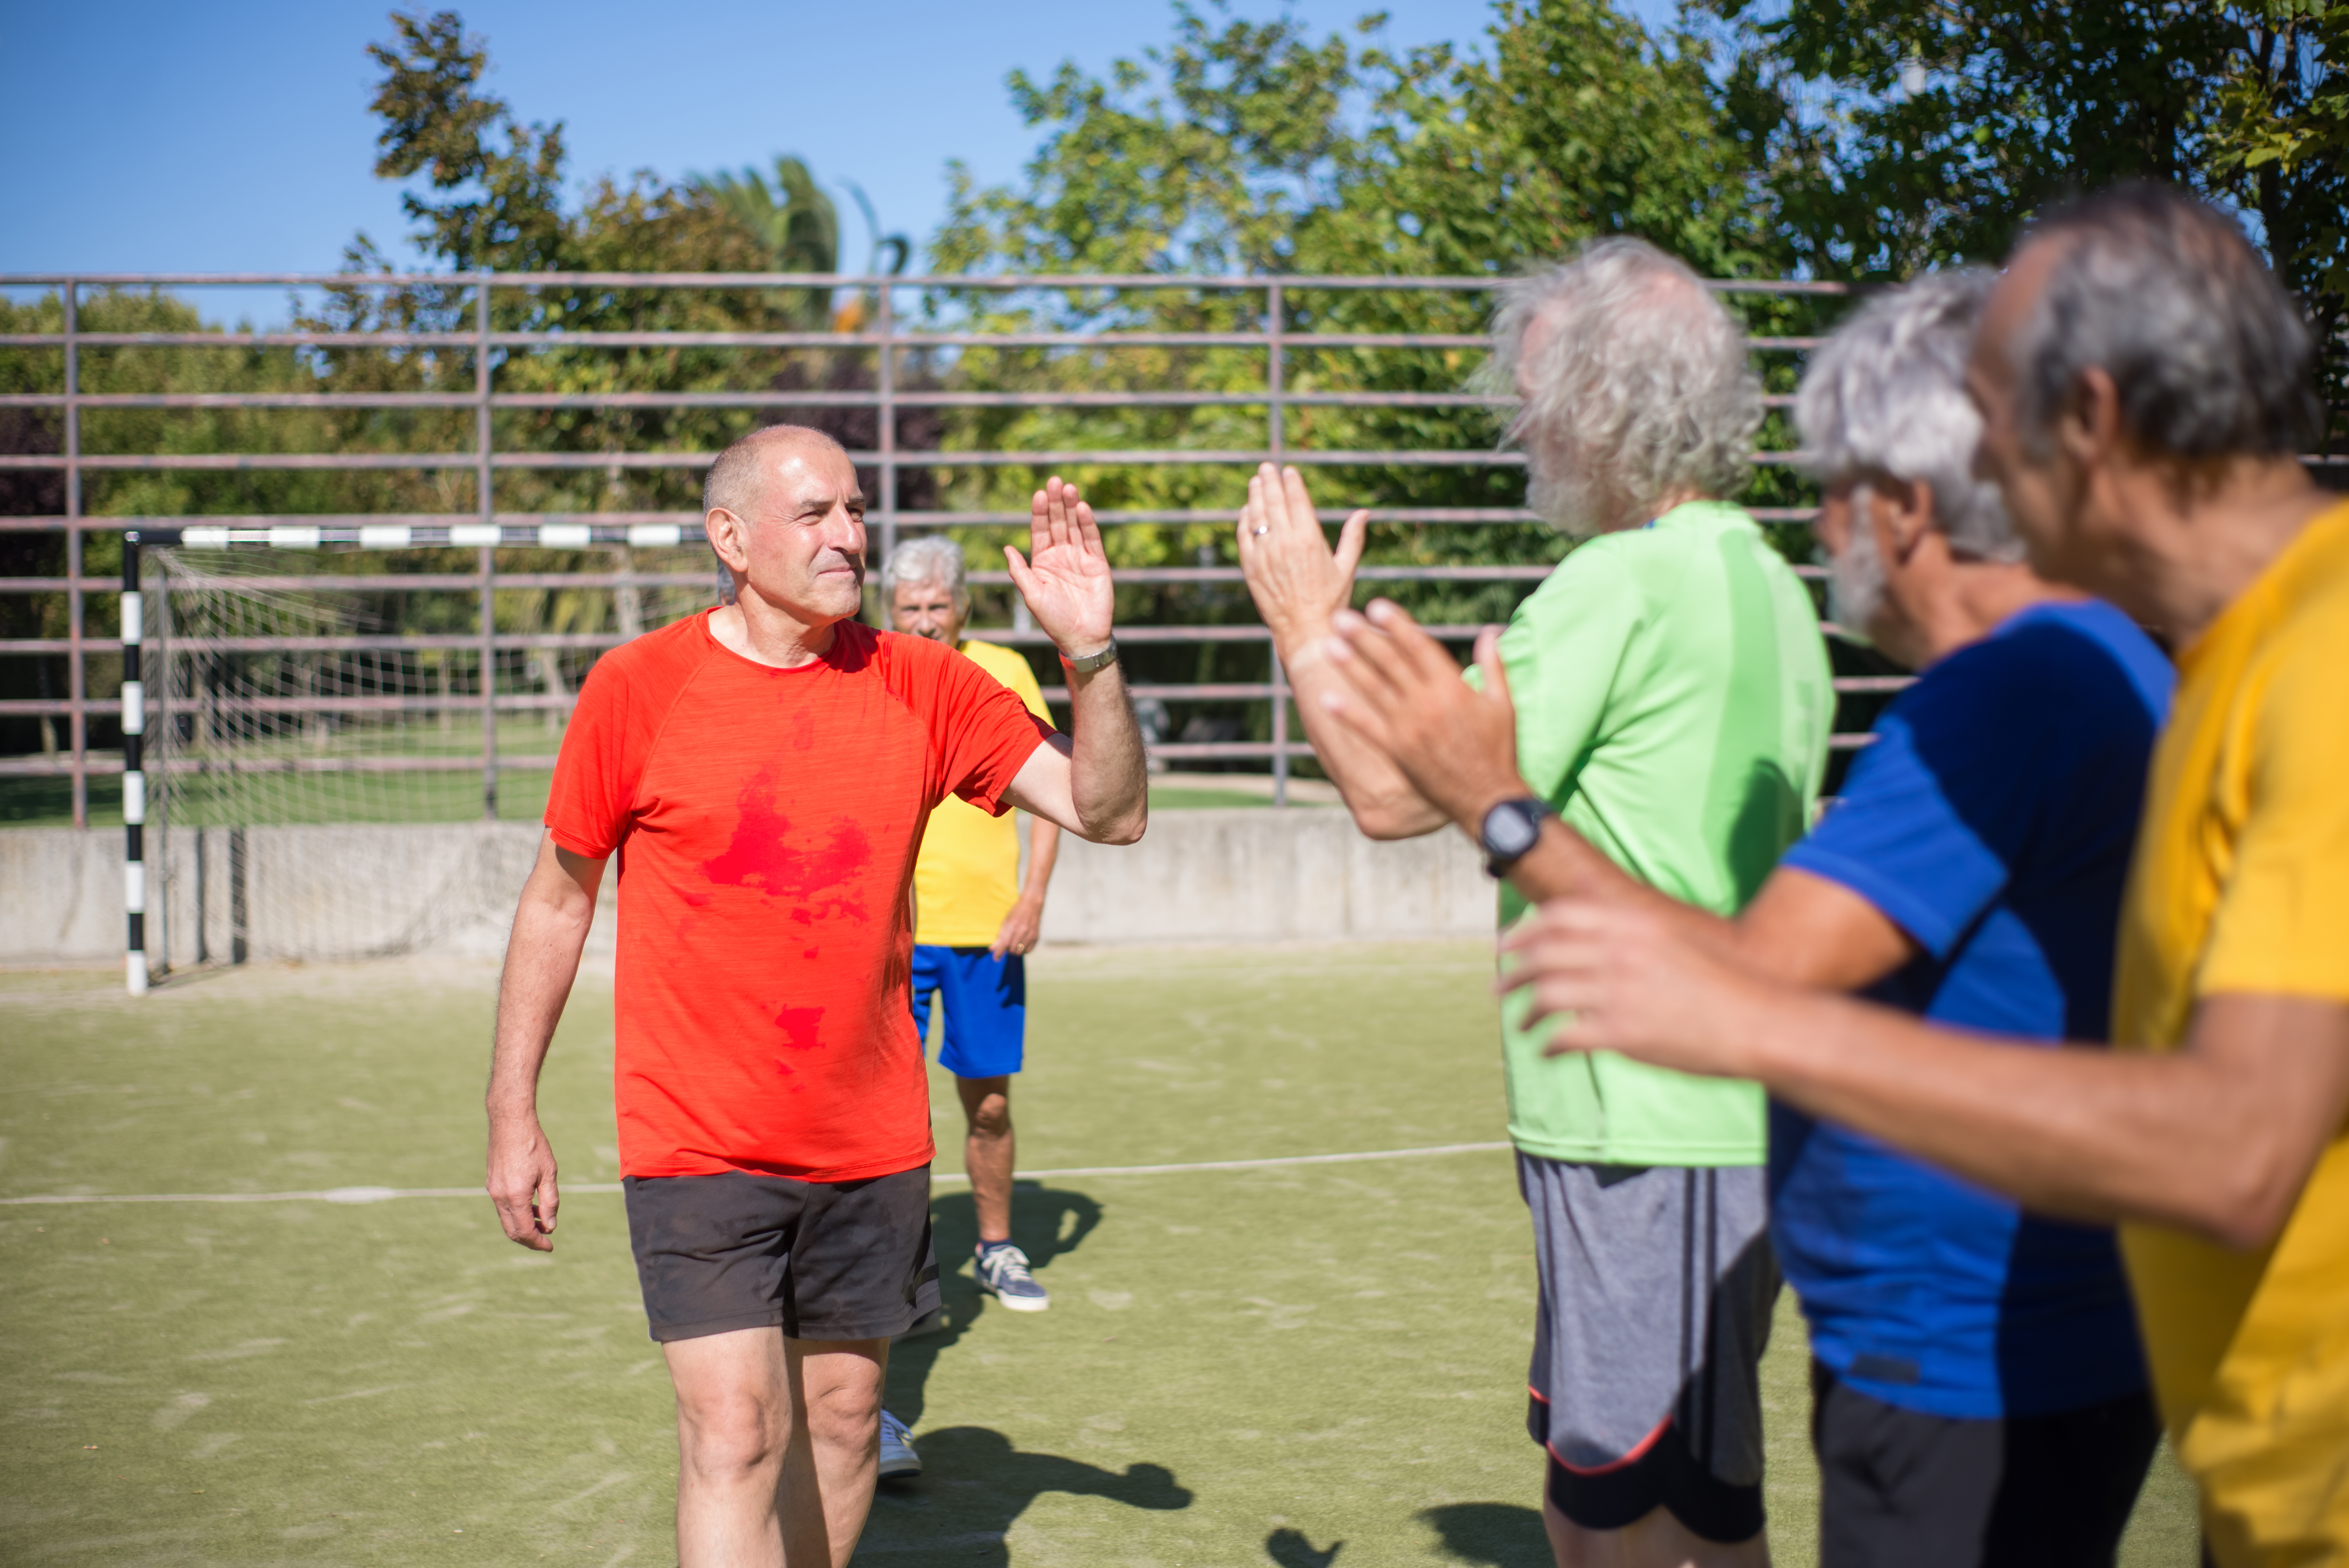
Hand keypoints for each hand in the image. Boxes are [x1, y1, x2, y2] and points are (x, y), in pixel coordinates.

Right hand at [486, 1112, 560, 1251]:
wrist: (510, 1122)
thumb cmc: (533, 1145)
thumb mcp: (549, 1173)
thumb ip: (549, 1202)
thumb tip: (550, 1226)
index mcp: (515, 1196)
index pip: (525, 1231)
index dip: (538, 1242)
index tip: (550, 1247)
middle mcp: (499, 1196)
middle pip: (512, 1230)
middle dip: (529, 1239)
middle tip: (546, 1241)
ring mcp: (493, 1190)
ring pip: (506, 1219)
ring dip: (523, 1225)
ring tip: (543, 1223)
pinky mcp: (492, 1182)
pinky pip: (503, 1206)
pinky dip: (516, 1213)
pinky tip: (531, 1207)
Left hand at [990, 897, 1042, 959]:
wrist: (1031, 905)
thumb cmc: (1016, 912)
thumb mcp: (1005, 922)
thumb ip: (999, 937)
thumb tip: (991, 949)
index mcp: (1012, 925)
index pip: (1004, 944)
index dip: (999, 952)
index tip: (995, 958)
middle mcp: (1022, 930)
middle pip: (1012, 949)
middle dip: (1007, 950)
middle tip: (1006, 945)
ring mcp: (1030, 934)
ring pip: (1020, 952)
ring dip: (1014, 951)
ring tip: (1013, 945)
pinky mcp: (1036, 937)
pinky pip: (1028, 951)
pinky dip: (1022, 950)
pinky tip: (1020, 945)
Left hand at [1006, 477, 1113, 653]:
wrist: (1081, 637)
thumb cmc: (1053, 620)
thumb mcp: (1032, 595)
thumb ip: (1020, 571)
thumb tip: (1006, 547)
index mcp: (1042, 561)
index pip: (1040, 530)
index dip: (1039, 512)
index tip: (1039, 494)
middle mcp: (1061, 555)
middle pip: (1058, 523)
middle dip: (1056, 502)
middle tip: (1055, 481)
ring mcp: (1080, 558)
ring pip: (1075, 526)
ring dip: (1071, 507)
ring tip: (1069, 488)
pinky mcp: (1098, 563)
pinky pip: (1092, 540)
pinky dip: (1088, 524)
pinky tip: (1082, 508)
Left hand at [1235, 463, 1366, 644]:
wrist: (1305, 631)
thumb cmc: (1331, 602)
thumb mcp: (1346, 568)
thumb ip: (1353, 538)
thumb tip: (1364, 513)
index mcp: (1310, 539)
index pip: (1297, 500)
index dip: (1291, 482)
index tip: (1288, 471)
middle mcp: (1284, 543)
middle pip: (1274, 502)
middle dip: (1270, 481)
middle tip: (1266, 468)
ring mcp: (1264, 554)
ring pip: (1256, 516)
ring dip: (1255, 495)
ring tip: (1255, 482)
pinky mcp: (1250, 568)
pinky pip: (1243, 536)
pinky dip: (1244, 520)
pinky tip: (1247, 511)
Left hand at [1317, 601, 1523, 827]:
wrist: (1488, 798)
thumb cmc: (1499, 750)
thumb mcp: (1503, 704)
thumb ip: (1493, 665)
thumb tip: (1489, 631)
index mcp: (1452, 687)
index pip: (1418, 647)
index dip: (1396, 625)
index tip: (1376, 606)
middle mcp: (1426, 703)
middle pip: (1389, 662)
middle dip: (1363, 638)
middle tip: (1340, 617)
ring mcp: (1408, 728)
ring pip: (1373, 689)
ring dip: (1349, 666)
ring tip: (1328, 646)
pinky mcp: (1397, 751)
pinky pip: (1366, 728)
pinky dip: (1346, 713)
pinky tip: (1326, 698)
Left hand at [1498, 897, 1771, 1078]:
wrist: (1759, 1021)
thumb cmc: (1722, 985)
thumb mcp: (1674, 942)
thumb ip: (1632, 938)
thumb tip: (1595, 945)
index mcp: (1632, 925)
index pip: (1558, 917)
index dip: (1524, 931)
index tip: (1505, 947)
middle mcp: (1619, 952)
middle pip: (1542, 955)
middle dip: (1512, 973)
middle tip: (1498, 989)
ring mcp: (1619, 992)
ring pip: (1545, 995)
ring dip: (1525, 1012)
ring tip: (1521, 1025)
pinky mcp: (1623, 1033)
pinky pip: (1566, 1036)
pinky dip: (1549, 1044)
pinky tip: (1548, 1052)